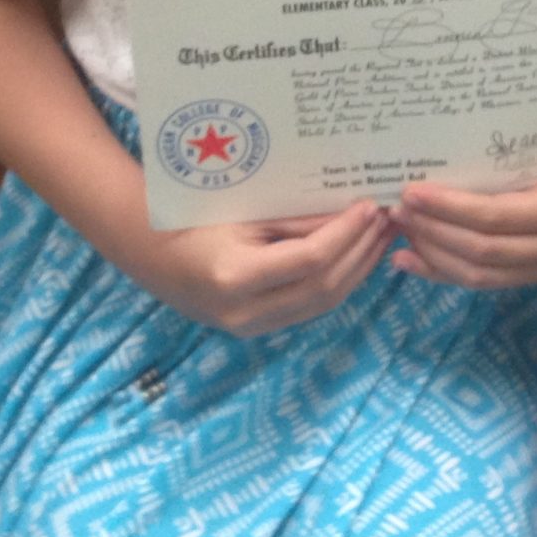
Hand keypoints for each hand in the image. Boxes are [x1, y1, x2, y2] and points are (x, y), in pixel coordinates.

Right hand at [137, 200, 392, 336]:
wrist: (149, 252)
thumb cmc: (192, 218)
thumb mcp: (242, 211)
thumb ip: (295, 220)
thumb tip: (352, 214)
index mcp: (235, 277)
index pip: (311, 261)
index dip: (346, 234)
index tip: (369, 208)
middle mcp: (244, 313)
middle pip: (323, 289)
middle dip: (361, 253)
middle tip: (387, 221)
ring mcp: (250, 328)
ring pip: (322, 305)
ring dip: (358, 270)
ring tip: (380, 237)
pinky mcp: (257, 329)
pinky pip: (308, 308)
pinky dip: (338, 282)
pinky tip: (355, 256)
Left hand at [390, 172, 536, 288]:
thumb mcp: (533, 153)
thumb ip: (492, 164)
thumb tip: (432, 165)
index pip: (492, 216)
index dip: (448, 208)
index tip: (411, 193)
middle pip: (480, 248)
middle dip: (432, 230)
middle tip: (398, 210)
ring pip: (476, 274)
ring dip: (431, 253)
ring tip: (400, 232)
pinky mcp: (528, 279)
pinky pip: (478, 284)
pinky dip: (439, 272)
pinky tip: (408, 259)